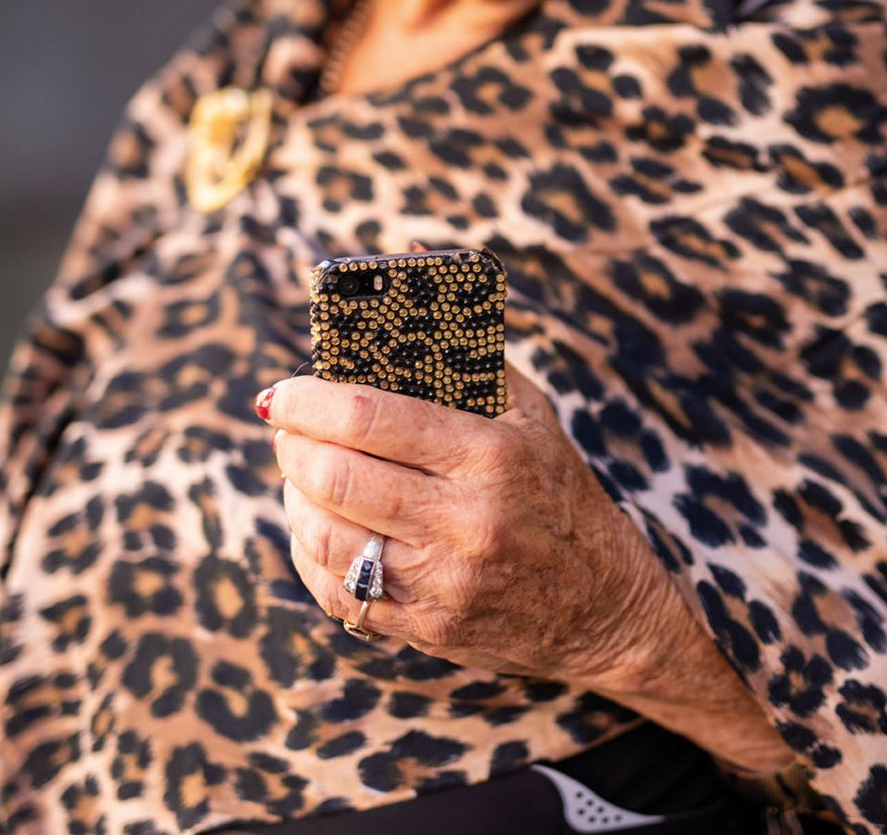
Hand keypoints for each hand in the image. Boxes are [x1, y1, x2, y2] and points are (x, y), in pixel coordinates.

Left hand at [258, 364, 665, 687]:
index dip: (307, 400)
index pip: (370, 418)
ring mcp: (444, 581)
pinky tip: (318, 527)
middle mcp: (467, 519)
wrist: (602, 604)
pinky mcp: (427, 628)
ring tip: (302, 474)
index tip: (284, 392)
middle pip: (335, 475)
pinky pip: (335, 591)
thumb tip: (407, 257)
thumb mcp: (526, 410)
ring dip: (294, 497)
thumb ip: (465, 341)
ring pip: (322, 534)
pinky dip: (309, 553)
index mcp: (490, 454)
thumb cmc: (554, 488)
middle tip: (286, 429)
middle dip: (291, 445)